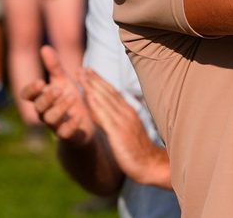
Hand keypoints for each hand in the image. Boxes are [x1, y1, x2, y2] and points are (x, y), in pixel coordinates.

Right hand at [19, 45, 96, 145]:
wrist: (86, 123)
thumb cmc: (70, 99)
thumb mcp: (63, 81)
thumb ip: (54, 66)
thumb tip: (44, 47)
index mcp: (42, 98)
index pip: (27, 96)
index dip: (31, 90)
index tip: (41, 82)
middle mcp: (45, 112)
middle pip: (38, 107)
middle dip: (47, 98)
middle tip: (59, 89)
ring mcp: (56, 125)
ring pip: (50, 119)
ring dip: (60, 108)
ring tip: (72, 97)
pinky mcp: (68, 134)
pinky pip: (64, 133)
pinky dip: (71, 125)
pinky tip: (79, 116)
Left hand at [83, 70, 172, 188]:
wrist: (150, 165)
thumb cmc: (140, 152)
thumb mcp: (128, 132)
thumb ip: (119, 121)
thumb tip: (109, 113)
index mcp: (129, 112)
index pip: (113, 93)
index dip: (100, 81)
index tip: (89, 71)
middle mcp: (126, 113)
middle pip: (108, 92)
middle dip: (95, 79)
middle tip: (82, 67)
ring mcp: (122, 121)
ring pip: (106, 99)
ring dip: (93, 86)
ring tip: (82, 75)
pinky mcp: (118, 132)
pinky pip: (105, 115)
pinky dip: (96, 104)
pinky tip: (88, 96)